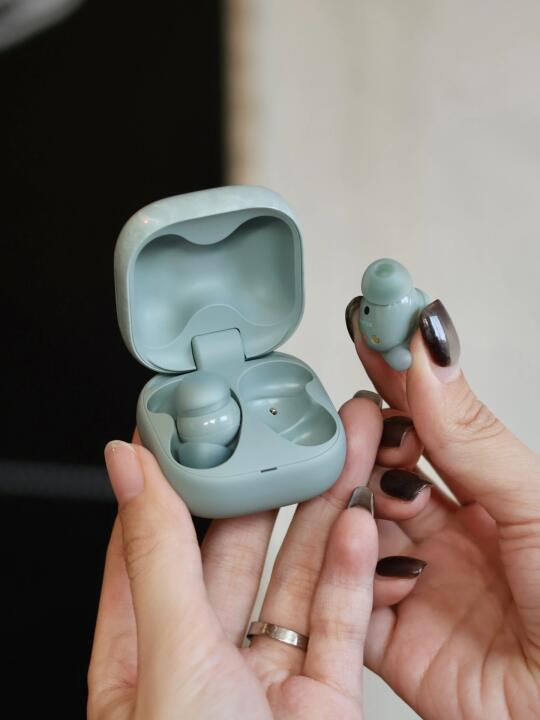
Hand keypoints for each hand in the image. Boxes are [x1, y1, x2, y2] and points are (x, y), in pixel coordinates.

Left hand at [88, 396, 428, 718]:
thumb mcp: (168, 659)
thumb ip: (157, 554)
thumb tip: (125, 466)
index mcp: (141, 651)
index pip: (151, 540)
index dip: (171, 477)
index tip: (191, 424)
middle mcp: (202, 658)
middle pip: (234, 549)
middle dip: (263, 488)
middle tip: (283, 430)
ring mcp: (266, 678)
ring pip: (294, 576)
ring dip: (318, 515)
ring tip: (337, 454)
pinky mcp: (324, 699)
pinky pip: (341, 621)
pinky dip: (354, 571)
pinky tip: (359, 524)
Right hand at [346, 297, 539, 718]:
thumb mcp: (536, 505)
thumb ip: (472, 435)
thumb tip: (428, 354)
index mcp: (488, 499)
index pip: (428, 423)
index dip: (398, 375)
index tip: (371, 327)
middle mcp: (447, 536)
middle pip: (382, 471)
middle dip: (368, 438)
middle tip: (362, 413)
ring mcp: (417, 583)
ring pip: (357, 525)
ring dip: (352, 497)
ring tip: (360, 474)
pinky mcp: (393, 639)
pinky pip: (347, 596)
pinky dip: (346, 570)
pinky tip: (364, 548)